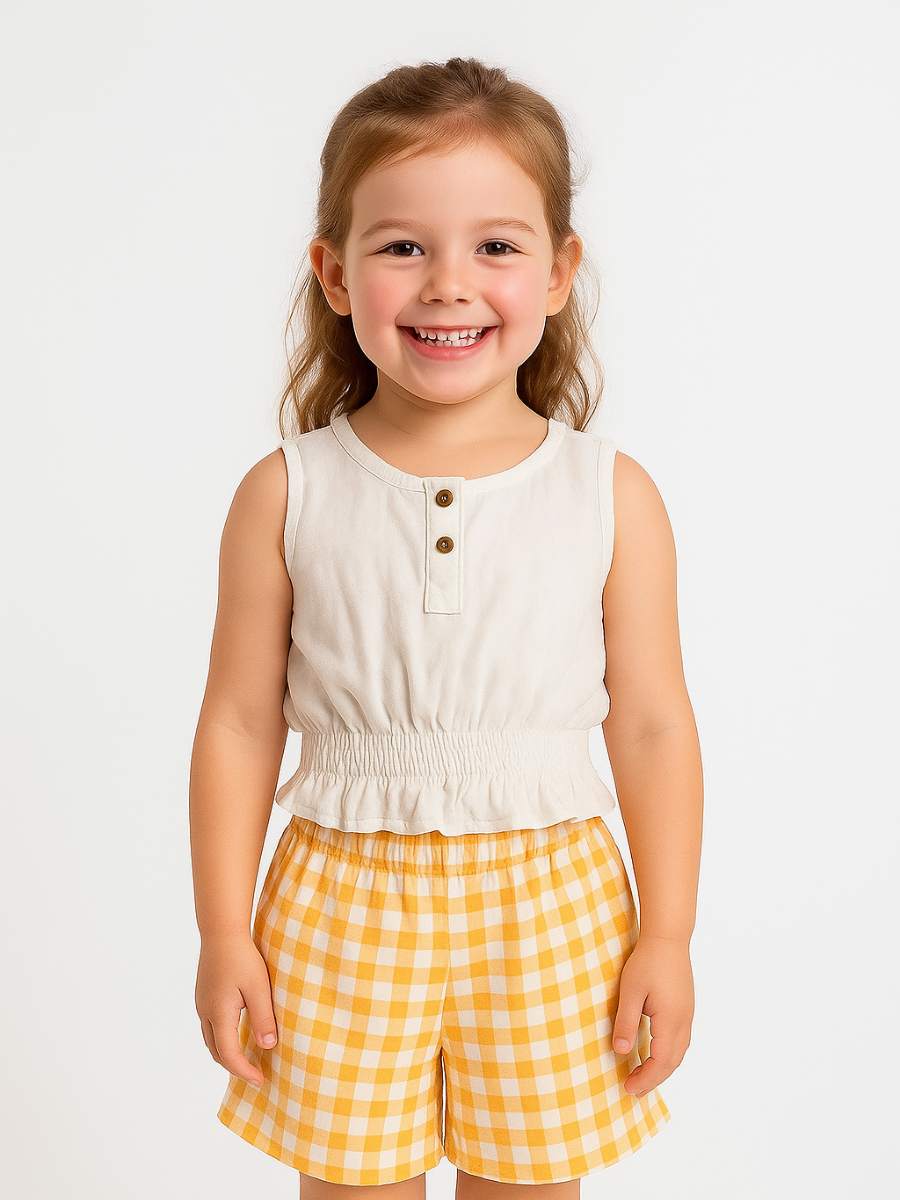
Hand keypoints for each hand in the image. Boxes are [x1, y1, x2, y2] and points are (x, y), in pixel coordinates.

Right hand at [195, 933, 277, 1087]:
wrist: (221, 931)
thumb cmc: (242, 957)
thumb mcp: (259, 988)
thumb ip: (263, 1019)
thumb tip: (268, 1047)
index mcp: (219, 1015)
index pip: (229, 1055)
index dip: (244, 1071)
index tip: (260, 1081)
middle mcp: (205, 1013)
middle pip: (216, 1052)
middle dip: (234, 1067)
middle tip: (254, 1074)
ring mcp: (202, 1004)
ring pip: (211, 1040)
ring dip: (227, 1054)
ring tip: (246, 1060)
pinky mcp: (203, 996)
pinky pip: (210, 1027)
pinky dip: (222, 1039)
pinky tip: (237, 1035)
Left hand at [611, 933, 693, 1096]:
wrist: (668, 937)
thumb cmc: (647, 961)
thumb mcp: (630, 991)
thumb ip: (626, 1023)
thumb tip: (620, 1052)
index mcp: (671, 1021)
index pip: (660, 1063)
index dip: (645, 1079)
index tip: (628, 1088)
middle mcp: (684, 1022)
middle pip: (672, 1062)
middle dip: (654, 1079)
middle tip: (633, 1090)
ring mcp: (688, 1014)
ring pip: (679, 1052)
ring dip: (662, 1068)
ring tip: (644, 1076)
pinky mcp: (686, 1007)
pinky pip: (680, 1040)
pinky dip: (669, 1054)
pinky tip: (656, 1052)